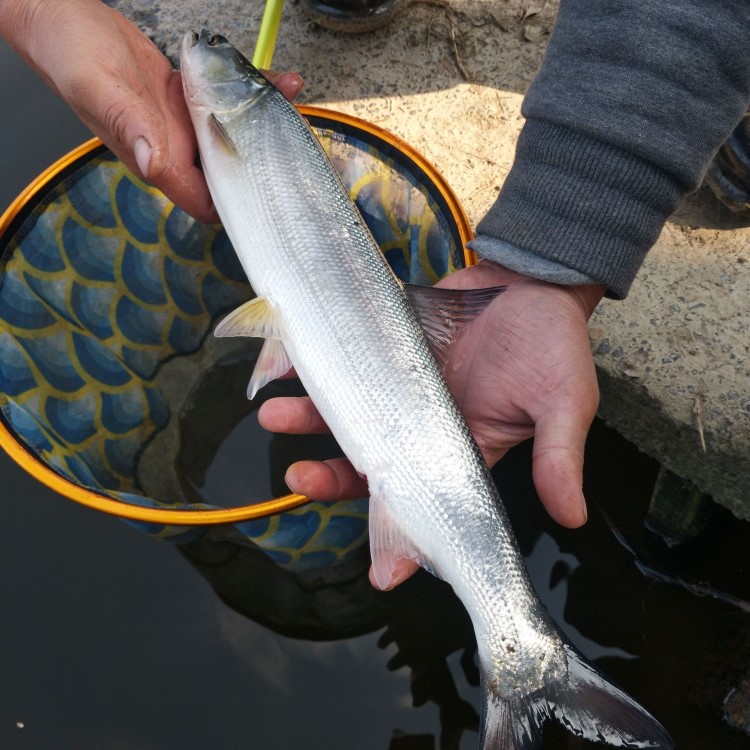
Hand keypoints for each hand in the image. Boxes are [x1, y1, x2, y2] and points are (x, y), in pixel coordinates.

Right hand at [1, 0, 302, 221]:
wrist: (61, 20)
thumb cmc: (69, 53)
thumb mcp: (98, 88)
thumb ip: (129, 126)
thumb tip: (156, 166)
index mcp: (157, 159)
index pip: (205, 202)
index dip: (238, 206)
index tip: (271, 193)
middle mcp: (175, 149)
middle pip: (230, 172)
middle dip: (265, 160)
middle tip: (297, 135)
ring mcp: (183, 125)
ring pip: (234, 136)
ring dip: (266, 120)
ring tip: (291, 93)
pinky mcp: (187, 101)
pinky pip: (226, 104)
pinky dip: (252, 92)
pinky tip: (274, 77)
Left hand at [259, 261, 604, 586]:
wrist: (528, 280)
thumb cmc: (552, 345)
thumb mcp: (564, 403)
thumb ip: (558, 457)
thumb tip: (572, 517)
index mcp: (462, 450)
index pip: (426, 503)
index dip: (405, 537)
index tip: (383, 573)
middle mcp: (420, 426)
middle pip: (369, 465)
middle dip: (332, 476)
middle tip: (299, 478)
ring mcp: (397, 386)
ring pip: (346, 414)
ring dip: (309, 419)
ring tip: (274, 415)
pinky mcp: (384, 346)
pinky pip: (343, 360)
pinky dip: (312, 364)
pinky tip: (284, 367)